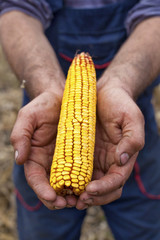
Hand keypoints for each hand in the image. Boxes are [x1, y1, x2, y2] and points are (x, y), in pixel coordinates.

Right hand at [11, 90, 76, 208]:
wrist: (62, 98)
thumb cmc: (43, 106)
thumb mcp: (28, 116)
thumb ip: (21, 136)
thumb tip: (19, 159)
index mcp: (35, 157)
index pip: (36, 178)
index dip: (42, 190)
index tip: (52, 198)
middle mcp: (50, 163)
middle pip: (52, 187)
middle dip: (59, 199)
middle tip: (70, 204)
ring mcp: (66, 161)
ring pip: (69, 184)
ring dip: (74, 195)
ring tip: (83, 199)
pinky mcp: (80, 156)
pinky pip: (83, 172)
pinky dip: (86, 182)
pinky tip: (93, 186)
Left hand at [76, 86, 144, 208]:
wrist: (103, 92)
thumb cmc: (120, 104)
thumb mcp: (131, 118)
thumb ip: (133, 139)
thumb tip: (122, 161)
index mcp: (123, 157)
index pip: (116, 180)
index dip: (105, 188)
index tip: (90, 190)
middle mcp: (109, 162)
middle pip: (104, 189)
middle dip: (92, 198)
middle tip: (77, 200)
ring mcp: (95, 158)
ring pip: (89, 184)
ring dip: (79, 194)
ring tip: (66, 197)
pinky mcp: (81, 152)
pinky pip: (75, 170)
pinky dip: (70, 179)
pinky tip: (60, 181)